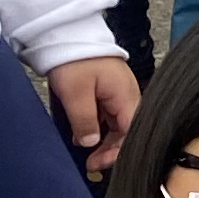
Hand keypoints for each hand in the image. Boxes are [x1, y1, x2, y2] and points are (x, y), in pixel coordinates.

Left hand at [47, 56, 139, 177]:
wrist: (68, 33)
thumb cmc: (75, 59)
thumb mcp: (76, 95)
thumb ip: (85, 122)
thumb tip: (91, 143)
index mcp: (126, 97)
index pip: (130, 133)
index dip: (115, 152)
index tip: (96, 164)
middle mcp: (127, 96)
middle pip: (126, 131)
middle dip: (109, 149)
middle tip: (90, 163)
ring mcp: (118, 92)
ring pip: (116, 124)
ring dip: (103, 139)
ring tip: (86, 151)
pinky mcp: (107, 89)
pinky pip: (108, 114)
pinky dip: (98, 127)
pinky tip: (84, 133)